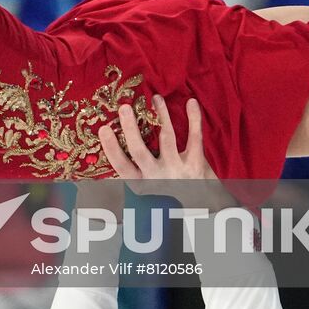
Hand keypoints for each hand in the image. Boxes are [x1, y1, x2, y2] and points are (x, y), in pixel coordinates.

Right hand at [98, 95, 231, 208]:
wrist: (206, 210)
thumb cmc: (173, 197)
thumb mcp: (150, 193)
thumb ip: (132, 179)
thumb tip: (107, 163)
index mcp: (142, 184)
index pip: (122, 167)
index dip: (111, 148)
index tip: (103, 129)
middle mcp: (157, 178)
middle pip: (140, 151)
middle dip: (131, 128)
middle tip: (124, 107)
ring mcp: (178, 170)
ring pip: (167, 138)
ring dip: (161, 115)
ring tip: (155, 98)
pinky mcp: (197, 164)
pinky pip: (195, 137)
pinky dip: (194, 119)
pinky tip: (191, 102)